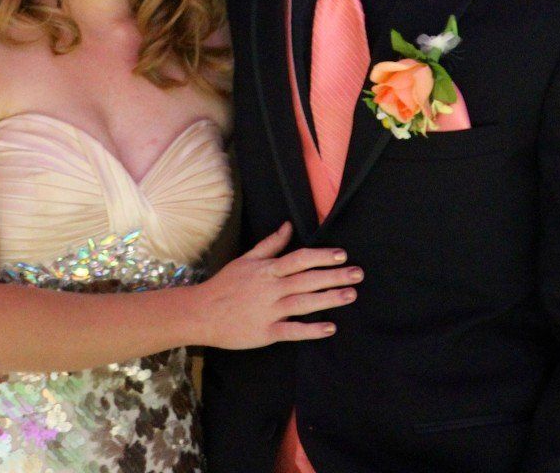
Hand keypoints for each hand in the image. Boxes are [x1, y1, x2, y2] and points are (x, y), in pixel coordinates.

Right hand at [195, 222, 361, 348]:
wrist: (202, 313)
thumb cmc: (225, 284)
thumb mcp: (247, 259)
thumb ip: (270, 244)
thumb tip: (288, 226)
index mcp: (267, 269)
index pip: (299, 259)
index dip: (321, 256)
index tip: (341, 254)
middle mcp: (271, 288)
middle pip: (307, 280)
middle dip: (334, 276)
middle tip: (358, 274)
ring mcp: (269, 311)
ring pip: (304, 303)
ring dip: (329, 299)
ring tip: (351, 295)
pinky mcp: (266, 333)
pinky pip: (292, 331)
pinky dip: (311, 330)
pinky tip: (330, 327)